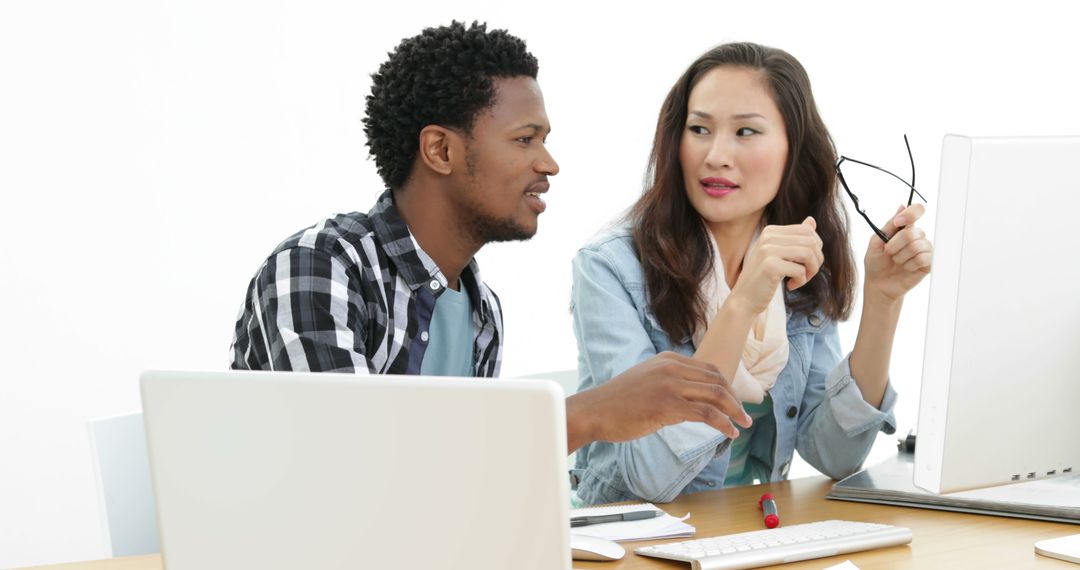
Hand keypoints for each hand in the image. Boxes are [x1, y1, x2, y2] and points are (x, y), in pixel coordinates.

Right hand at [566, 352, 750, 449]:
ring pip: (716, 395)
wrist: (594, 410)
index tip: (734, 402)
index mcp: (668, 359)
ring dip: (735, 411)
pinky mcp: (667, 404)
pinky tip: (729, 432)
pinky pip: (706, 413)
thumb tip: (692, 400)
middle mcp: (672, 367)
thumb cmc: (617, 402)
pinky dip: (723, 423)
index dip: (727, 386)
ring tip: (743, 424)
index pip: (709, 369)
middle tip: (744, 415)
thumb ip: (669, 383)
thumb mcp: (647, 380)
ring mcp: (670, 385)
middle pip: (717, 380)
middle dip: (735, 399)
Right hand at [729, 217, 823, 314]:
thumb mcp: (779, 254)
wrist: (744, 299)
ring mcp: (768, 250)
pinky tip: (791, 286)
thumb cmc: (764, 278)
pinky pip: (800, 270)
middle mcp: (768, 237)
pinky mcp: (771, 266)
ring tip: (801, 280)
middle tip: (807, 274)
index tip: (807, 263)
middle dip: (816, 260)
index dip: (816, 248)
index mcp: (771, 231)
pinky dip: (801, 280)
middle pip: (811, 241)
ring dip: (811, 271)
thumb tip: (811, 220)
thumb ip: (795, 238)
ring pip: (808, 254)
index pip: (807, 230)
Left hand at [864, 203, 932, 302]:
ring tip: (897, 261)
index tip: (899, 222)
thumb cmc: (876, 262)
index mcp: (904, 228)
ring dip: (901, 257)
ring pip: (916, 246)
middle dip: (894, 245)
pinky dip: (910, 264)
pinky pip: (923, 258)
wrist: (879, 284)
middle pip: (911, 233)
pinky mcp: (929, 262)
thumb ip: (889, 225)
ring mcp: (925, 249)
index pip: (917, 210)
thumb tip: (901, 207)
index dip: (910, 214)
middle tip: (888, 253)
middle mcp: (917, 236)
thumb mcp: (876, 241)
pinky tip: (906, 268)